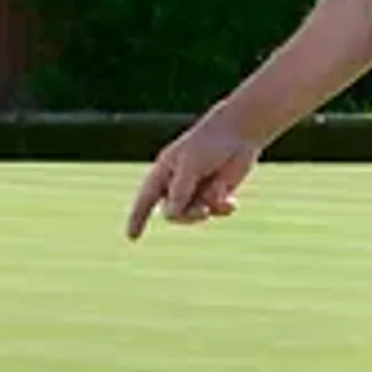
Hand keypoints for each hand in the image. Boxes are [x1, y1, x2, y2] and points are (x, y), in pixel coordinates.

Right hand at [125, 101, 261, 239]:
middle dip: (188, 215)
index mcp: (163, 173)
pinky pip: (214, 212)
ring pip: (195, 214)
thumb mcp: (190, 167)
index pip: (145, 199)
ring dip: (207, 209)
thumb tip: (171, 215)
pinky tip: (232, 203)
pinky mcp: (215, 193)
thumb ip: (179, 191)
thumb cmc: (209, 144)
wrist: (239, 133)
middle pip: (173, 213)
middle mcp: (177, 184)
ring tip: (219, 198)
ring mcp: (196, 189)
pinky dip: (222, 209)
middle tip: (202, 211)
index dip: (137, 218)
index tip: (131, 237)